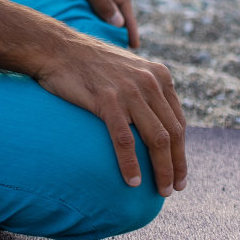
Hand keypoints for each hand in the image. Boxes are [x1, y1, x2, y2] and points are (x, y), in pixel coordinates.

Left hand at [0, 0, 140, 46]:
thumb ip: (99, 1)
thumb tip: (120, 24)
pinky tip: (87, 41)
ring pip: (97, 14)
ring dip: (104, 30)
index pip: (122, 2)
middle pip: (112, 9)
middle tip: (124, 53)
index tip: (134, 45)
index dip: (131, 24)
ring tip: (107, 51)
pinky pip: (83, 16)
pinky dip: (88, 27)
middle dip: (120, 29)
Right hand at [34, 29, 187, 194]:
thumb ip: (146, 89)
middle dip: (177, 165)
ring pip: (156, 139)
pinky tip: (133, 182)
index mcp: (158, 75)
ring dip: (162, 170)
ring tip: (161, 191)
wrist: (58, 48)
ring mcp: (129, 91)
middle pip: (173, 133)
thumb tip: (155, 122)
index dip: (181, 151)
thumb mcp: (128, 69)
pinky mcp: (107, 100)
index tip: (179, 172)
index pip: (178, 121)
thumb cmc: (90, 63)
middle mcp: (149, 81)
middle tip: (175, 188)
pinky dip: (131, 164)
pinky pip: (125, 140)